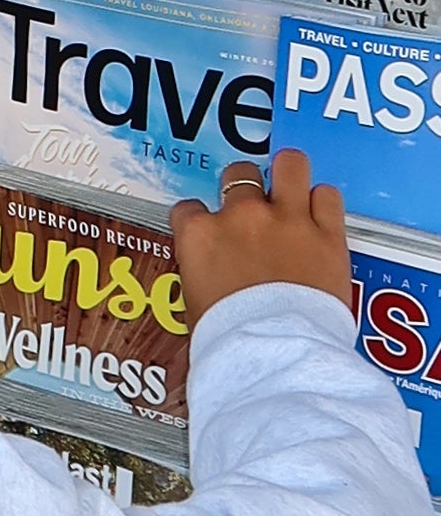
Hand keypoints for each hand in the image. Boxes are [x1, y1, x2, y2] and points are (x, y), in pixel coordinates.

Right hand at [170, 151, 350, 325]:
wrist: (272, 351)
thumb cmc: (229, 339)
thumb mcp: (195, 307)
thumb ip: (203, 277)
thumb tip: (211, 277)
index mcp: (200, 237)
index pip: (189, 209)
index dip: (198, 218)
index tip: (206, 228)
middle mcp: (242, 218)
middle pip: (239, 175)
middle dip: (244, 187)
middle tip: (251, 204)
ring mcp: (287, 220)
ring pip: (289, 164)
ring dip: (288, 172)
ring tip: (289, 182)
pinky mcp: (327, 233)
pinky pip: (328, 195)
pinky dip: (323, 201)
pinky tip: (319, 212)